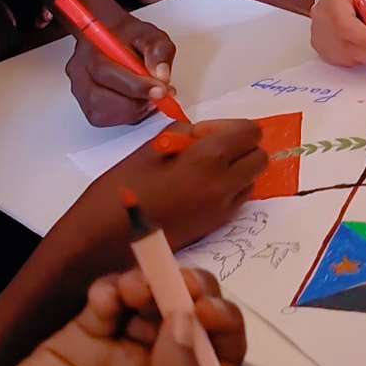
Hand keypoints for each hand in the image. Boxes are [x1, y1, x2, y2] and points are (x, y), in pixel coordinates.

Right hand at [0, 269, 245, 365]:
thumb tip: (191, 320)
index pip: (220, 356)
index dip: (221, 323)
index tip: (202, 304)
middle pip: (188, 321)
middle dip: (187, 293)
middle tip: (172, 279)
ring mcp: (113, 357)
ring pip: (148, 304)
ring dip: (148, 285)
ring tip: (130, 287)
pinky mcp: (75, 341)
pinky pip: (105, 303)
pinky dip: (109, 289)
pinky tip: (101, 296)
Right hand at [66, 10, 177, 126]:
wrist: (111, 37)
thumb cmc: (127, 35)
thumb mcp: (150, 34)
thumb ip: (158, 51)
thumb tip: (161, 76)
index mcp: (92, 48)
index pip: (106, 72)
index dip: (136, 86)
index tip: (160, 90)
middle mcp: (80, 69)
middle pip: (99, 99)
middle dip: (135, 103)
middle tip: (158, 94)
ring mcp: (80, 88)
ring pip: (101, 114)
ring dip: (131, 111)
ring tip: (147, 96)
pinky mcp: (86, 103)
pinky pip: (103, 118)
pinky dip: (126, 115)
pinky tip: (136, 101)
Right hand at [70, 119, 267, 257]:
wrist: (106, 238)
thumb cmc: (123, 187)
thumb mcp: (152, 147)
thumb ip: (187, 133)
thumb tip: (205, 135)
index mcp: (208, 158)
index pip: (250, 132)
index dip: (230, 128)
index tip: (203, 133)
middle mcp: (225, 184)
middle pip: (259, 156)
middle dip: (240, 148)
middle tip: (207, 150)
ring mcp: (224, 208)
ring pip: (251, 179)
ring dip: (237, 169)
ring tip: (202, 171)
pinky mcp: (217, 226)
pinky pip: (238, 199)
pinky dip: (228, 189)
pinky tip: (198, 189)